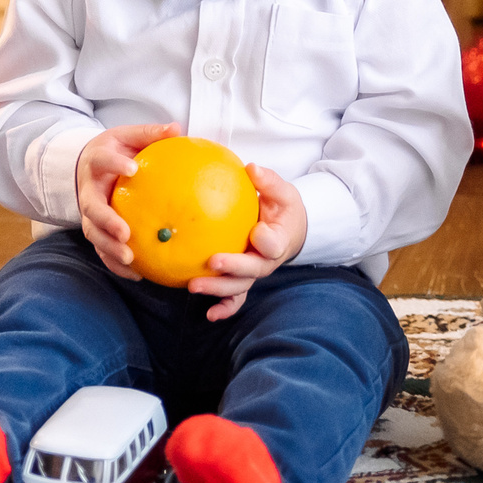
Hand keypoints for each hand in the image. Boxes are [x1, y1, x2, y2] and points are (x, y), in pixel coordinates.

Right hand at [78, 123, 181, 278]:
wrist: (88, 165)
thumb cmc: (115, 150)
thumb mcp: (129, 136)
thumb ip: (150, 133)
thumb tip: (176, 128)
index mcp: (97, 162)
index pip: (101, 162)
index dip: (113, 165)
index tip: (132, 169)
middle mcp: (88, 190)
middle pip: (91, 208)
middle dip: (106, 222)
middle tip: (124, 232)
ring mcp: (89, 213)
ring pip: (94, 234)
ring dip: (109, 248)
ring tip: (129, 259)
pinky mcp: (95, 230)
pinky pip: (103, 250)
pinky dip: (116, 265)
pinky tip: (137, 274)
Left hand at [189, 164, 308, 321]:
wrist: (289, 230)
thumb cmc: (283, 208)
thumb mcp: (282, 192)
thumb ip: (269, 181)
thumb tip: (251, 168)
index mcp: (278, 239)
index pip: (274, 242)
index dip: (266, 239)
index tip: (256, 230)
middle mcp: (267, 261)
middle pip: (252, 270)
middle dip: (233, 268)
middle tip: (212, 261)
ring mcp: (254, 274)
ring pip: (239, 287)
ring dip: (218, 289)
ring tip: (193, 286)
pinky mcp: (244, 280)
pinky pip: (235, 298)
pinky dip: (224, 309)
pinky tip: (207, 315)